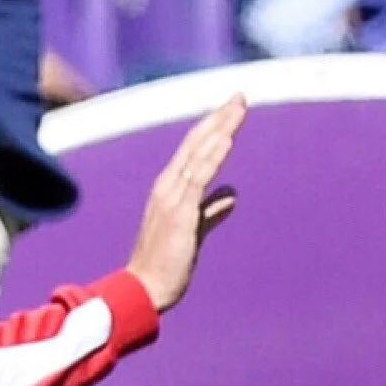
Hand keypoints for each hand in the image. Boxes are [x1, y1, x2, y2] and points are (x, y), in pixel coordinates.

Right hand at [124, 95, 246, 310]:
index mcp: (170, 188)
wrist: (144, 288)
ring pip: (198, 154)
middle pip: (196, 143)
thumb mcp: (194, 230)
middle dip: (219, 118)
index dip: (214, 127)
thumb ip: (211, 211)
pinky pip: (198, 178)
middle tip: (241, 96)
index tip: (233, 109)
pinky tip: (226, 140)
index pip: (194, 149)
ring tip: (238, 109)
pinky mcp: (179, 212)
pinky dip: (212, 157)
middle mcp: (167, 186)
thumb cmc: (165, 262)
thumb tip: (231, 196)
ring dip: (220, 129)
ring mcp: (171, 197)